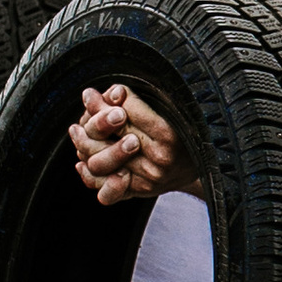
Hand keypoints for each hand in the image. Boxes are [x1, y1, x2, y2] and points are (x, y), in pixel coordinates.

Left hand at [70, 80, 181, 201]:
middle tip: (89, 101)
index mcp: (169, 135)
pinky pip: (105, 190)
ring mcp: (147, 179)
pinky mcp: (139, 191)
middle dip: (95, 116)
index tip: (114, 90)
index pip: (128, 110)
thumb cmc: (190, 131)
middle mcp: (158, 159)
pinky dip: (89, 176)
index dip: (116, 95)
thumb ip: (142, 100)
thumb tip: (112, 92)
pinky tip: (82, 161)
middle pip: (111, 135)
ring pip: (100, 162)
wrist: (205, 167)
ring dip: (84, 143)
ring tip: (77, 129)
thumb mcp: (173, 109)